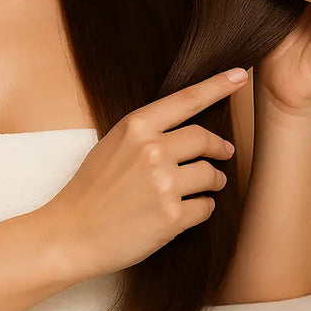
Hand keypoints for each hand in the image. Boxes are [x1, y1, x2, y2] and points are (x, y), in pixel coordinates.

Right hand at [38, 67, 248, 279]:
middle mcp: (152, 151)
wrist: (71, 234)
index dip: (218, 86)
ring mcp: (163, 184)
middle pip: (205, 139)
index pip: (187, 99)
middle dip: (220, 147)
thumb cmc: (91, 189)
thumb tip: (187, 130)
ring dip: (215, 181)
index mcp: (136, 127)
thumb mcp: (113, 145)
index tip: (240, 75)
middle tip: (225, 152)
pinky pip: (206, 207)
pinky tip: (189, 211)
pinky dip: (203, 208)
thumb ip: (147, 133)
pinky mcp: (171, 217)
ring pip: (211, 175)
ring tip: (208, 186)